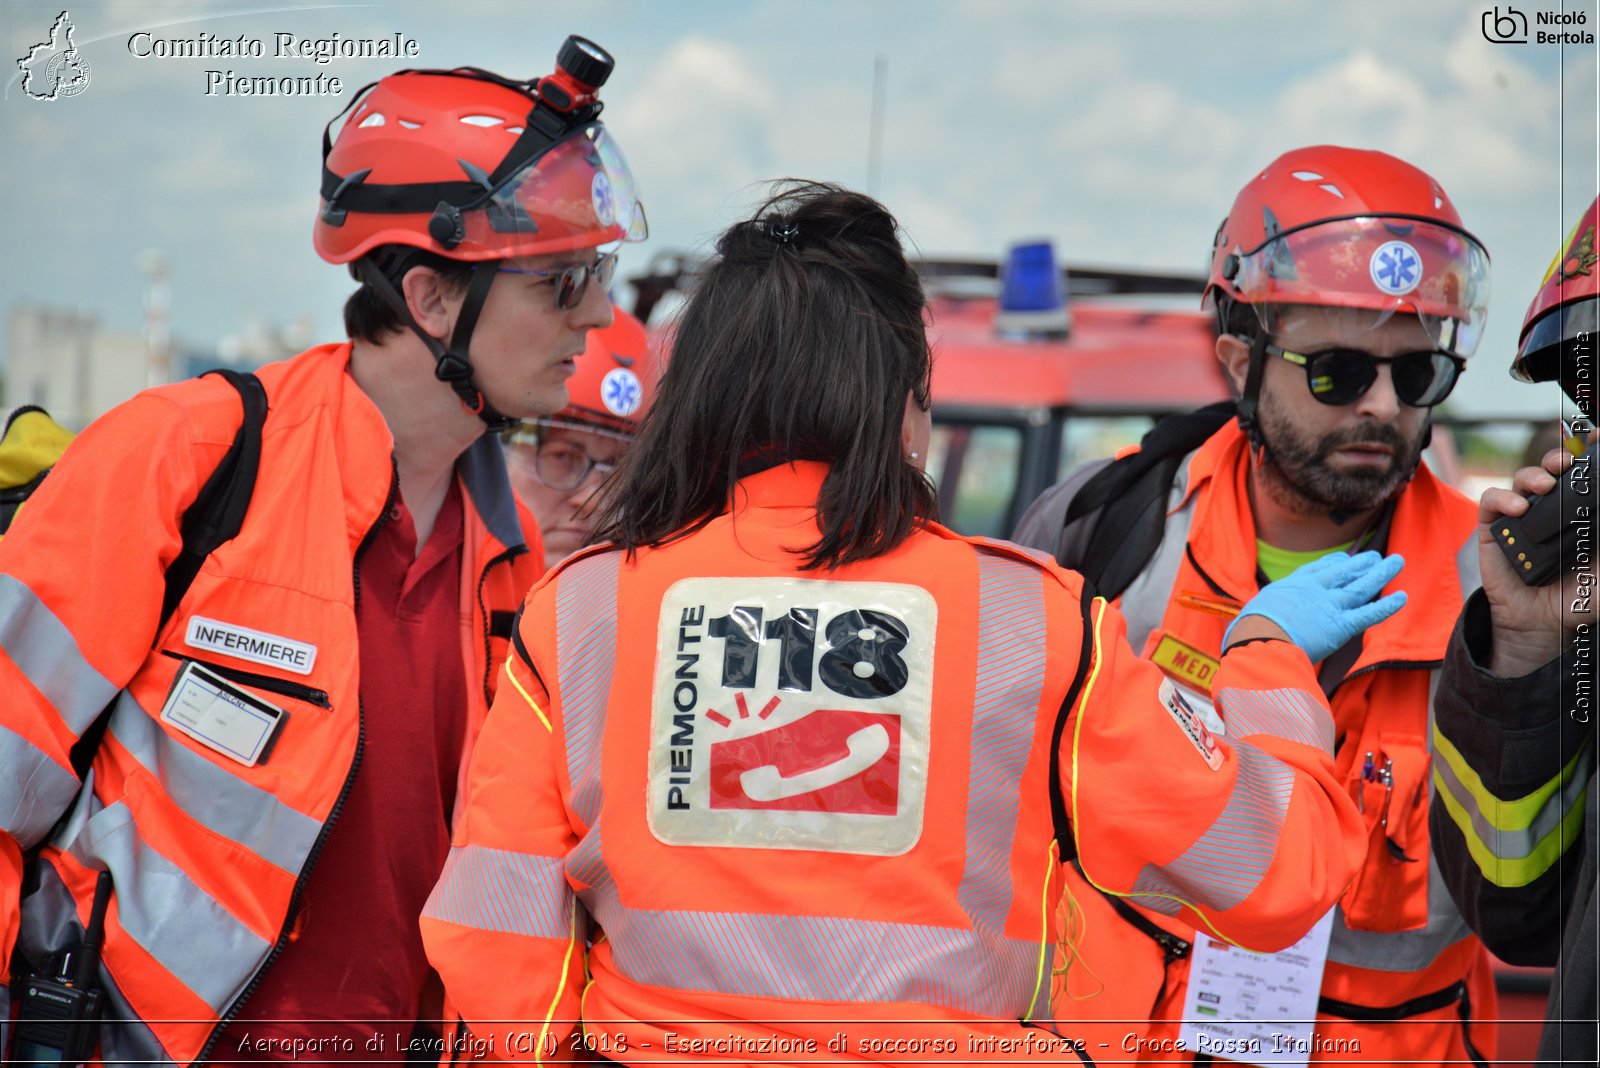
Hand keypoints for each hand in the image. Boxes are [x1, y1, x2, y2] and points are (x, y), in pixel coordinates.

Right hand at [1225, 551, 1406, 662]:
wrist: (1257, 639)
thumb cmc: (1247, 632)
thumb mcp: (1249, 617)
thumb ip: (1257, 619)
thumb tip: (1244, 630)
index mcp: (1290, 587)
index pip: (1317, 570)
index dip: (1333, 563)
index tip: (1343, 558)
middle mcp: (1312, 591)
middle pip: (1343, 572)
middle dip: (1361, 563)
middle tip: (1375, 556)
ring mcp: (1328, 606)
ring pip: (1361, 586)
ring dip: (1381, 573)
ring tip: (1396, 561)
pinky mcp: (1340, 626)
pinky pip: (1369, 614)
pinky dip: (1387, 606)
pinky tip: (1402, 597)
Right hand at [1478, 446, 1596, 675]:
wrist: (1541, 628)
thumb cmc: (1576, 601)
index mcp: (1578, 516)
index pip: (1581, 480)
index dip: (1587, 454)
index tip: (1597, 441)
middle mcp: (1549, 513)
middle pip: (1551, 471)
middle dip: (1559, 458)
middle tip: (1569, 463)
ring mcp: (1520, 520)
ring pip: (1522, 480)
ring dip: (1533, 475)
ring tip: (1545, 485)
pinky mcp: (1494, 531)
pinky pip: (1491, 502)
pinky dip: (1503, 498)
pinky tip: (1518, 508)